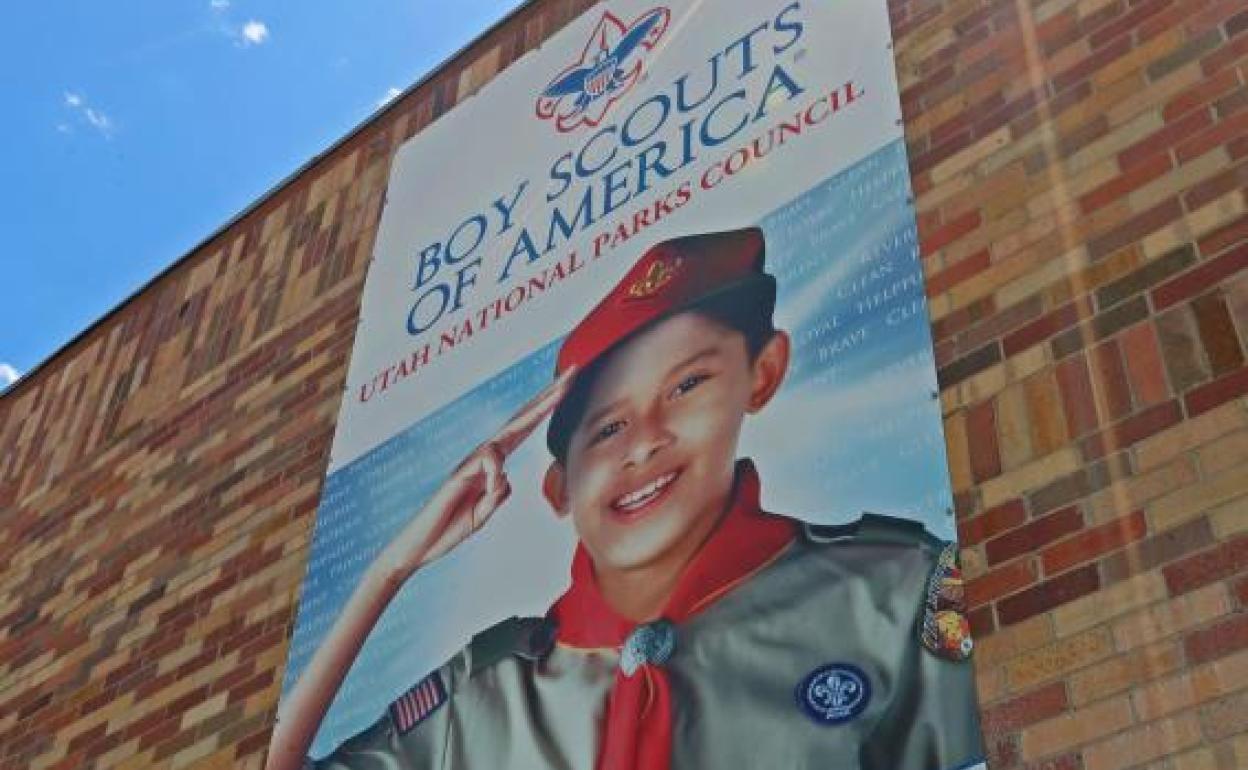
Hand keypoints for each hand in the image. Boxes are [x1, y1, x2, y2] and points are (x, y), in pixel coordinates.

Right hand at [375, 368, 575, 582]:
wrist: (422, 545)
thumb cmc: (451, 526)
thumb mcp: (484, 512)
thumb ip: (497, 494)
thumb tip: (505, 476)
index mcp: (493, 464)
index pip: (524, 430)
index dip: (545, 409)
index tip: (566, 389)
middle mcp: (483, 457)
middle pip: (520, 421)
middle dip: (546, 397)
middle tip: (570, 373)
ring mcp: (470, 464)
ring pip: (505, 434)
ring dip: (533, 415)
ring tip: (557, 396)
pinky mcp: (459, 476)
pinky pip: (484, 464)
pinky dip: (492, 475)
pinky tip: (489, 490)